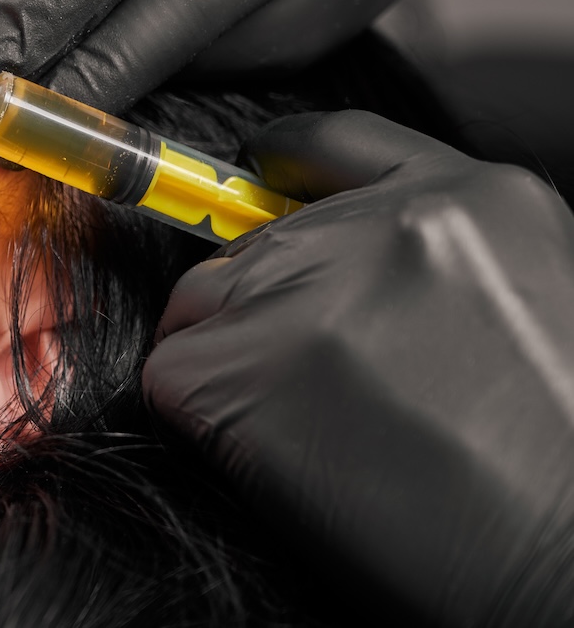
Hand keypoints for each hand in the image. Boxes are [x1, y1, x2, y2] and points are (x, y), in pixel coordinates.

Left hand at [144, 110, 573, 627]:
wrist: (573, 563)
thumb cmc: (561, 461)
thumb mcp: (534, 303)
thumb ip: (434, 259)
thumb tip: (339, 264)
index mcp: (475, 199)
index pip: (336, 143)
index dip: (286, 168)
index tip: (257, 177)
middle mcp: (378, 224)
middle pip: (250, 244)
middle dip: (262, 315)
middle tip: (328, 397)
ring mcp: (299, 289)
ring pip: (201, 311)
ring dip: (233, 372)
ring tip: (325, 440)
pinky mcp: (232, 366)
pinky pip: (172, 377)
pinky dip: (204, 425)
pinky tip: (285, 465)